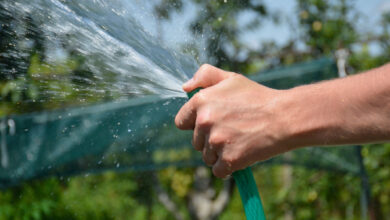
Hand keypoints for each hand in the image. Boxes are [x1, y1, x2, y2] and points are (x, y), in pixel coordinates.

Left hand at [175, 64, 290, 177]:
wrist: (285, 117)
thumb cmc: (258, 97)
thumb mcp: (231, 78)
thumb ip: (205, 76)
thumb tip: (185, 88)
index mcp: (201, 101)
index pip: (181, 122)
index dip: (194, 124)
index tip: (211, 124)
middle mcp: (205, 121)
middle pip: (196, 142)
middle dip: (210, 139)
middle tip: (232, 130)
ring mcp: (216, 141)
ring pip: (207, 156)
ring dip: (219, 153)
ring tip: (239, 141)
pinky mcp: (229, 159)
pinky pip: (218, 170)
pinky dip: (228, 167)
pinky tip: (241, 154)